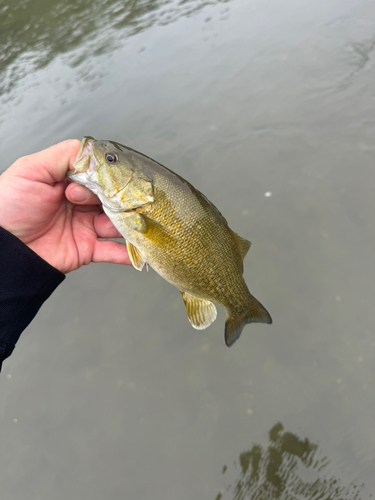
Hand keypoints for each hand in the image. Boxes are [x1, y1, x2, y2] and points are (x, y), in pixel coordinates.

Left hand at [0, 140, 130, 272]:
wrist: (2, 249)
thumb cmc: (8, 206)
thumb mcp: (31, 169)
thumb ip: (64, 155)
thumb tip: (96, 151)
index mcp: (69, 181)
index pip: (100, 175)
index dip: (106, 178)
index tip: (105, 183)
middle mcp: (81, 203)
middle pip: (114, 199)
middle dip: (122, 200)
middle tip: (121, 204)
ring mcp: (86, 226)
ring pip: (118, 223)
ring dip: (130, 223)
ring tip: (138, 222)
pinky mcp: (87, 250)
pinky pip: (113, 251)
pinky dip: (128, 252)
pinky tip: (142, 248)